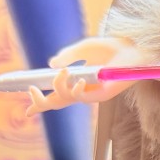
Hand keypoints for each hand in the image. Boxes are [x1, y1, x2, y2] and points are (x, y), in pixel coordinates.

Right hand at [26, 35, 142, 114]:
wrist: (133, 50)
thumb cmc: (112, 48)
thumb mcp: (85, 48)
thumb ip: (68, 56)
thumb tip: (51, 65)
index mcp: (76, 81)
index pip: (56, 95)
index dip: (40, 103)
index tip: (26, 111)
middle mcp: (82, 90)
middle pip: (57, 103)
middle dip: (41, 102)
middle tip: (31, 91)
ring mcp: (91, 94)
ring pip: (66, 99)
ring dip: (59, 86)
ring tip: (62, 72)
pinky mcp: (102, 95)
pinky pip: (83, 97)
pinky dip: (76, 89)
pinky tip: (79, 79)